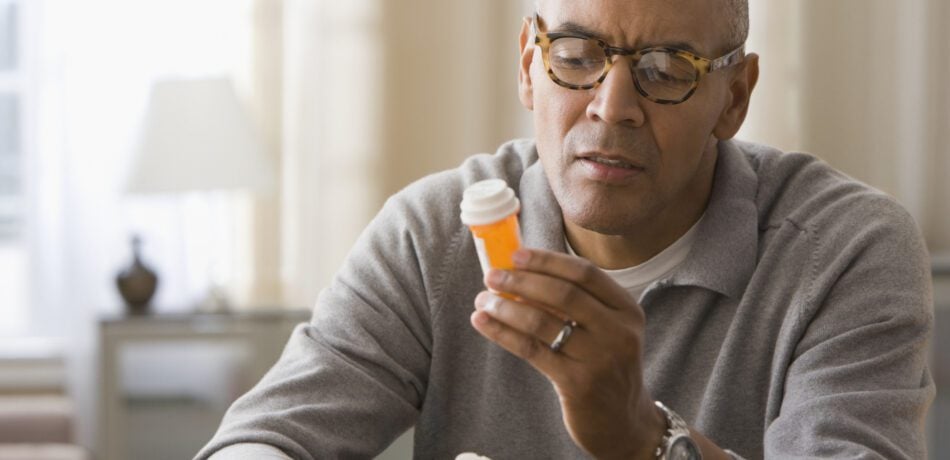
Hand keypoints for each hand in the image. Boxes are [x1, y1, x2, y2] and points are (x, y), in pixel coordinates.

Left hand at [470, 248, 665, 459]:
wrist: (622, 421)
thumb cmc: (604, 366)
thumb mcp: (607, 330)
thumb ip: (578, 303)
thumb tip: (521, 271)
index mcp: (627, 310)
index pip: (585, 273)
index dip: (547, 261)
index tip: (516, 255)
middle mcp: (618, 332)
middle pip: (563, 294)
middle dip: (521, 281)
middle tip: (491, 276)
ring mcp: (600, 358)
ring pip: (542, 322)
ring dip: (506, 307)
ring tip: (482, 300)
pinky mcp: (577, 383)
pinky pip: (531, 350)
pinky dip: (502, 333)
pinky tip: (483, 322)